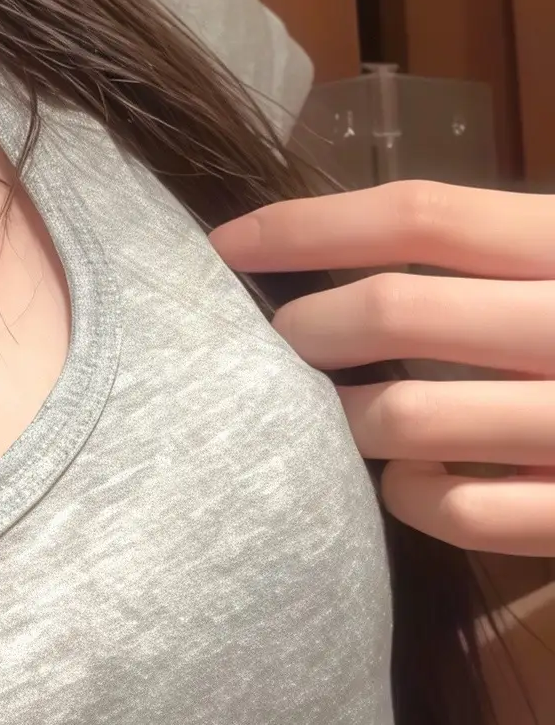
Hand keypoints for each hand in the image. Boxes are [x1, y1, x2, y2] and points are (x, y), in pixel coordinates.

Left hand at [210, 181, 554, 554]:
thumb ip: (498, 253)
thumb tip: (342, 249)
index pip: (422, 214)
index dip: (310, 224)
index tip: (226, 243)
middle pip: (395, 308)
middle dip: (308, 326)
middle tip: (282, 343)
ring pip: (405, 418)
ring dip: (348, 418)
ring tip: (345, 415)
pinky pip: (457, 510)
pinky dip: (409, 497)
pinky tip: (409, 482)